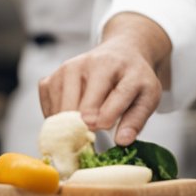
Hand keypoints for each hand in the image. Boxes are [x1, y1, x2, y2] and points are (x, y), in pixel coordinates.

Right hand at [38, 14, 170, 144]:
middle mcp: (90, 64)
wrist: (119, 54)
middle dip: (86, 127)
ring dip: (71, 126)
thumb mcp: (147, 96)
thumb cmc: (132, 80)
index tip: (104, 128)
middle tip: (93, 134)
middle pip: (80, 108)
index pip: (112, 97)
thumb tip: (122, 141)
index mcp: (119, 67)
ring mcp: (66, 69)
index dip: (107, 119)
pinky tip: (72, 116)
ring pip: (61, 112)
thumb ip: (137, 120)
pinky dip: (57, 121)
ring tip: (86, 124)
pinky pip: (48, 109)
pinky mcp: (50, 78)